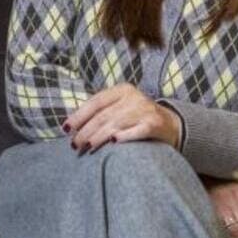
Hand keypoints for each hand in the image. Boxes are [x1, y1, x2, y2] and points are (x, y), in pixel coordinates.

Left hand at [65, 83, 181, 151]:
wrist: (171, 125)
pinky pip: (137, 131)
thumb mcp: (121, 107)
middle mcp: (133, 97)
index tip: (66, 128)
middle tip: (74, 144)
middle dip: (86, 130)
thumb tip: (72, 125)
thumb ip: (102, 112)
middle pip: (104, 115)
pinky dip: (125, 136)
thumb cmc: (137, 118)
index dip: (79, 115)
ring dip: (99, 136)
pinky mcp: (154, 124)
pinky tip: (114, 142)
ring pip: (116, 123)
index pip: (96, 102)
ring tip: (86, 146)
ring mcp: (145, 110)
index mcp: (122, 90)